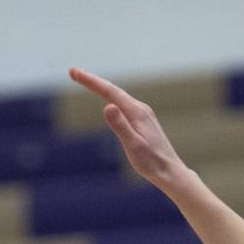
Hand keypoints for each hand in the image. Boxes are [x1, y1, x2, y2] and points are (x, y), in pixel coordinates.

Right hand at [69, 67, 190, 190]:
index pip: (109, 91)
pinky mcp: (143, 121)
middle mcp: (140, 108)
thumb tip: (107, 106)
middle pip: (113, 90)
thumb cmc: (151, 162)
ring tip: (86, 81)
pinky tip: (109, 100)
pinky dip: (111, 98)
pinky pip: (124, 104)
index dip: (90, 81)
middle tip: (73, 72)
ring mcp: (143, 114)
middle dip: (92, 81)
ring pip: (119, 96)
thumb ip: (120, 126)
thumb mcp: (133, 145)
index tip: (74, 72)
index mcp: (136, 112)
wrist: (170, 171)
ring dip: (101, 88)